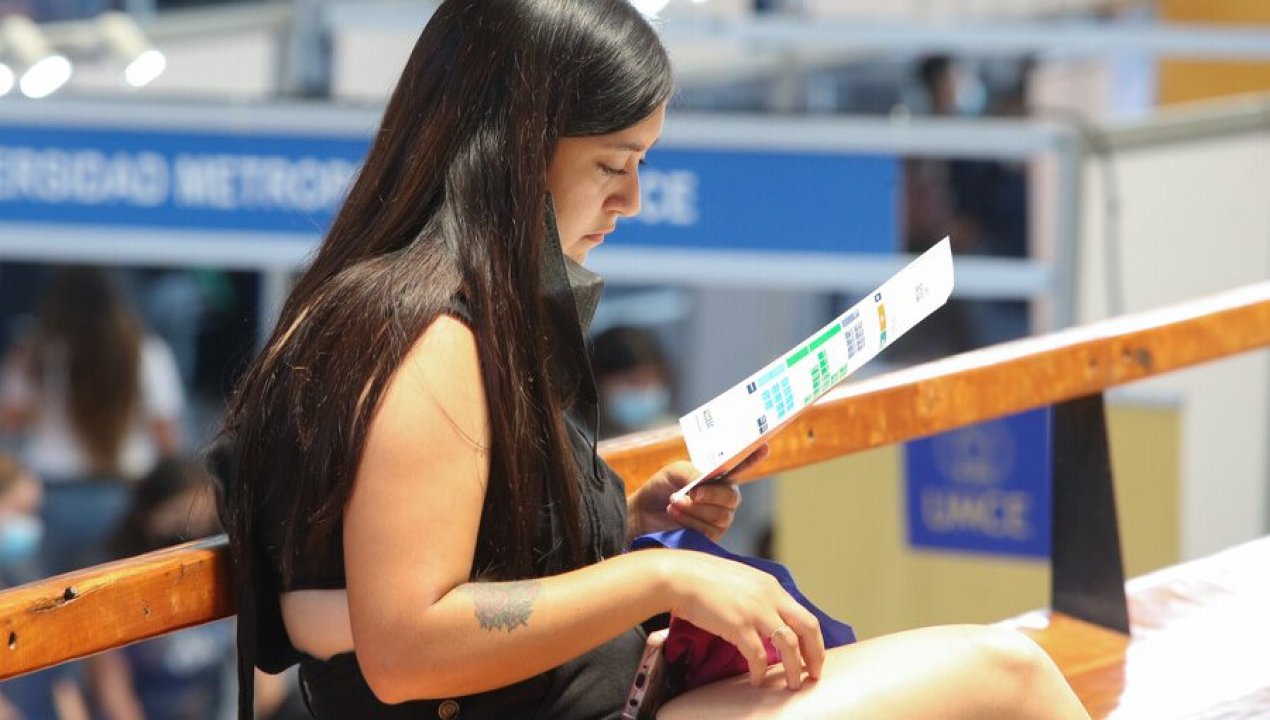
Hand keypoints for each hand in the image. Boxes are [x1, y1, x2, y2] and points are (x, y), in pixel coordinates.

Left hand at [627, 445, 766, 542]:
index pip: (742, 467)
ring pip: (721, 517)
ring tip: (673, 503)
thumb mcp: (675, 472)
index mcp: (719, 477)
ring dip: (694, 509)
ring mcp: (718, 519)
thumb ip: (693, 472)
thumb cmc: (660, 488)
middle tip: (691, 493)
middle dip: (712, 495)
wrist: (641, 514)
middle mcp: (723, 498)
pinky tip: (674, 514)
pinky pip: (709, 531)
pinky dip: (690, 521)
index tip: (764, 446)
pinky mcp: (709, 538)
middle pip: (733, 498)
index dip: (754, 458)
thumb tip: (704, 482)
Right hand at [660, 549, 824, 689]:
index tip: (812, 655)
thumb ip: (758, 596)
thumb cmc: (702, 577)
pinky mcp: (738, 625)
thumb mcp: (741, 580)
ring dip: (794, 667)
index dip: (812, 639)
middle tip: (813, 673)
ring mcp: (755, 610)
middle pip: (807, 627)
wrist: (678, 576)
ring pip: (789, 644)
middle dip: (815, 654)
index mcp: (771, 586)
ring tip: (792, 683)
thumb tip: (766, 619)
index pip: (804, 615)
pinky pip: (758, 655)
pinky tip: (756, 679)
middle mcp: (769, 596)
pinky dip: (760, 671)